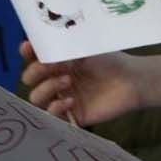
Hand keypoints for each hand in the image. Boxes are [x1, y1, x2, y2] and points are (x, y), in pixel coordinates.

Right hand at [19, 41, 143, 124]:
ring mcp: (61, 97)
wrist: (132, 80)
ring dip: (46, 88)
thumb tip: (43, 43)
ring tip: (68, 81)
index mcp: (58, 62)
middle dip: (35, 72)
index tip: (28, 47)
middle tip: (52, 67)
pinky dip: (55, 108)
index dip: (27, 53)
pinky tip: (70, 100)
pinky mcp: (70, 115)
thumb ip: (65, 48)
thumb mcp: (87, 50)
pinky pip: (51, 116)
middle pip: (29, 79)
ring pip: (36, 98)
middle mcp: (55, 79)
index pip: (33, 58)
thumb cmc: (111, 61)